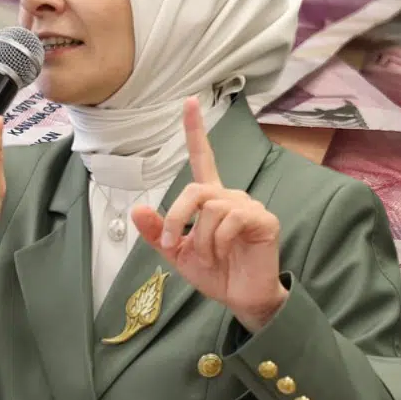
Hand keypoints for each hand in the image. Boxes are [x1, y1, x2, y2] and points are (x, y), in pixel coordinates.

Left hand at [130, 98, 287, 332]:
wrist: (240, 298)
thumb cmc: (214, 272)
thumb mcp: (176, 252)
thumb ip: (157, 231)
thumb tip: (136, 207)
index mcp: (209, 199)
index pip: (202, 158)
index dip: (196, 130)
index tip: (190, 102)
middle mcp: (230, 196)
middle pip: (194, 190)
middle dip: (177, 218)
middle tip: (174, 244)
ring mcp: (248, 206)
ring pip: (211, 207)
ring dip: (201, 239)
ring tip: (209, 257)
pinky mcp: (263, 220)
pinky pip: (231, 219)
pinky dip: (219, 241)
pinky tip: (226, 254)